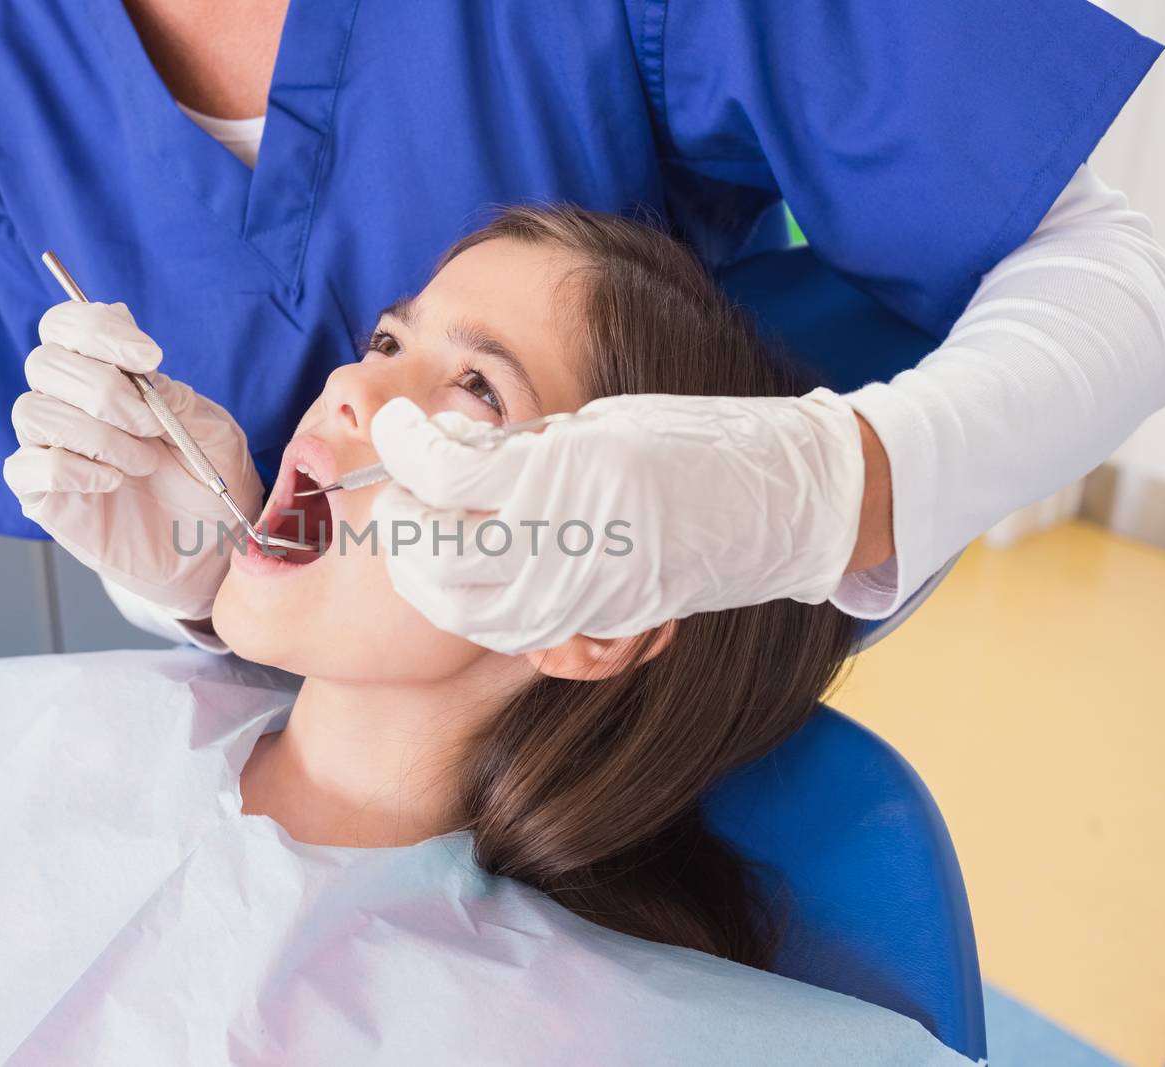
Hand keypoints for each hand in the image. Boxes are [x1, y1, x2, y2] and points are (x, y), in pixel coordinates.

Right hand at [3, 300, 260, 620]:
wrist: (210, 548)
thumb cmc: (208, 480)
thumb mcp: (210, 427)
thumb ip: (172, 390)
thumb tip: (134, 352)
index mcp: (103, 374)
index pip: (65, 325)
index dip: (97, 330)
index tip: (149, 358)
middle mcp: (68, 405)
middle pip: (44, 363)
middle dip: (103, 389)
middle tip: (151, 425)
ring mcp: (51, 450)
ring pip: (33, 412)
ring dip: (97, 435)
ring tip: (143, 464)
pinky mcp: (43, 497)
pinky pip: (25, 467)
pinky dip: (70, 469)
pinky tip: (111, 483)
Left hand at [368, 390, 866, 654]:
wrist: (770, 505)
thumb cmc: (685, 442)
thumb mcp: (595, 424)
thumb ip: (514, 446)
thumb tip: (441, 447)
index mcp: (564, 473)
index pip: (444, 470)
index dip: (400, 443)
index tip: (394, 425)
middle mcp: (561, 542)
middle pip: (433, 550)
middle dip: (400, 517)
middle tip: (398, 487)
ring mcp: (573, 595)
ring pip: (455, 607)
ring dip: (420, 571)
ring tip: (421, 533)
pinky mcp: (586, 624)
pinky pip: (500, 629)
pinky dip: (463, 605)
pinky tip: (464, 572)